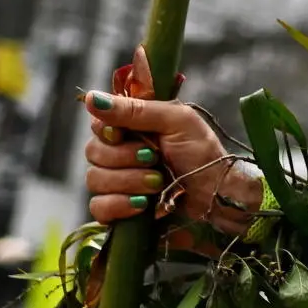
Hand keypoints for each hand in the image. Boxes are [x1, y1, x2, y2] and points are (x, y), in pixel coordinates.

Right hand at [84, 48, 263, 235]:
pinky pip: (98, 208)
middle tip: (154, 159)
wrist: (217, 194)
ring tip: (158, 183)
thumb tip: (90, 98)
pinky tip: (142, 206)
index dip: (106, 131)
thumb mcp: (175, 121)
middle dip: (124, 158)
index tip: (122, 134)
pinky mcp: (120, 210)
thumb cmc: (202, 153)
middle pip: (92, 152)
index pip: (97, 124)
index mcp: (132, 126)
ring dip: (127, 182)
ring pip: (94, 180)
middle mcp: (121, 152)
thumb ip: (133, 109)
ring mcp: (118, 182)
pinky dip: (118, 206)